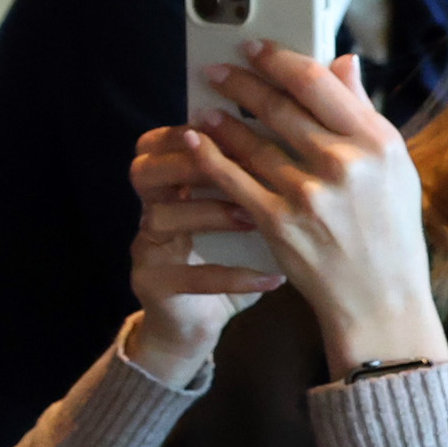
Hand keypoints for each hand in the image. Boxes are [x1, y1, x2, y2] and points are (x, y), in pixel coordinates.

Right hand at [126, 124, 282, 384]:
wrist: (197, 321)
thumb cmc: (232, 255)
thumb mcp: (244, 207)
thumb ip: (260, 169)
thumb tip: (304, 124)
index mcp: (168, 185)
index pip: (157, 143)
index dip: (185, 131)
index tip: (233, 124)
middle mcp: (149, 211)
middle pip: (144, 172)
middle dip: (189, 164)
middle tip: (239, 166)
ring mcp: (148, 250)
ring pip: (160, 218)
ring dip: (210, 213)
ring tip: (255, 217)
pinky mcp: (154, 287)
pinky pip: (187, 277)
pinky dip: (233, 276)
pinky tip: (272, 278)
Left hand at [177, 44, 447, 372]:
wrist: (380, 299)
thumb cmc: (388, 230)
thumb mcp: (393, 168)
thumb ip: (363, 114)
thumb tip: (342, 61)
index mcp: (379, 143)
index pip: (320, 84)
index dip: (280, 60)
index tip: (256, 48)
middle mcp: (346, 164)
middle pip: (281, 108)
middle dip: (242, 83)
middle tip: (218, 69)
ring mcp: (310, 194)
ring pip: (252, 142)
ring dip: (221, 119)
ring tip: (204, 104)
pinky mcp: (279, 223)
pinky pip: (233, 180)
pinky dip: (209, 156)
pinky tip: (193, 140)